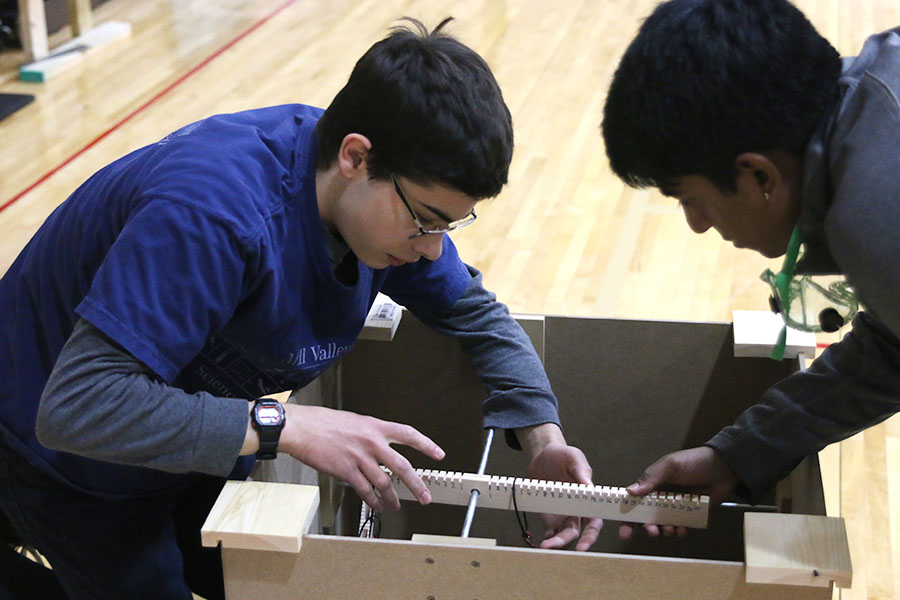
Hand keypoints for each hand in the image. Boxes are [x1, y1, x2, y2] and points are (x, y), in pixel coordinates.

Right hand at [279, 405, 444, 511]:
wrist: (303, 428)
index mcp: (375, 427)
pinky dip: (373, 501)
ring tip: (396, 506)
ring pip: (384, 483)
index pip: (408, 434)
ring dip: (392, 498)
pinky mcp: (346, 471)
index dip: (426, 444)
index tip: (439, 454)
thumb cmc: (324, 422)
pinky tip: (377, 505)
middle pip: (402, 466)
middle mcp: (371, 442)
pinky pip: (365, 490)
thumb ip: (370, 433)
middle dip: (417, 484)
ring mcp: (360, 458)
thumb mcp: (355, 421)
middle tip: (425, 496)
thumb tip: (380, 446)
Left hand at [518, 424, 601, 550]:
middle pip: (579, 532)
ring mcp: (563, 515)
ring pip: (564, 535)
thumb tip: (588, 486)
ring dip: (557, 543)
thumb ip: (581, 471)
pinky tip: (540, 543)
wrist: (543, 455)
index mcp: (588, 499)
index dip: (592, 534)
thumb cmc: (563, 455)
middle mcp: (577, 511)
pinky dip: (547, 539)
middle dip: (574, 543)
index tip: (585, 543)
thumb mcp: (574, 458)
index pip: (594, 521)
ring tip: (546, 546)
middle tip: (563, 547)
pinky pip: (550, 532)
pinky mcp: (549, 517)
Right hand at [619, 446, 738, 539]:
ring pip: (663, 525)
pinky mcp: (690, 515)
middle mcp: (661, 498)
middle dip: (647, 528)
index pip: (634, 502)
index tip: (624, 531)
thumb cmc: (694, 462)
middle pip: (647, 518)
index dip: (627, 517)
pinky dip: (679, 531)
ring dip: (664, 530)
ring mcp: (676, 508)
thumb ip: (651, 478)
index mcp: (652, 485)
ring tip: (670, 529)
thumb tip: (630, 491)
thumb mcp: (670, 466)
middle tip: (652, 531)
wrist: (723, 468)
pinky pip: (681, 528)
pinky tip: (682, 529)